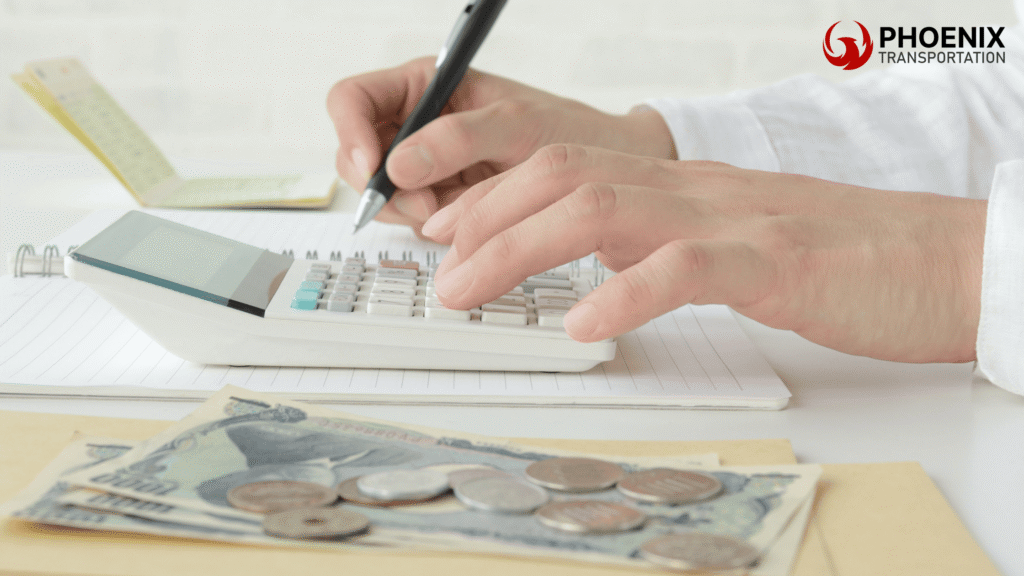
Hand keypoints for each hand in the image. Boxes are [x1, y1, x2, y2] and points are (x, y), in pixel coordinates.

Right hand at [326, 57, 673, 233]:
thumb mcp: (516, 125)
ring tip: (457, 209)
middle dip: (384, 186)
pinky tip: (466, 217)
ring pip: (380, 194)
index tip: (374, 170)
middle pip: (356, 154)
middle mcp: (418, 124)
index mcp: (426, 87)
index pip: (351, 101)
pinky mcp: (440, 199)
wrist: (605, 172)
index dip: (350, 134)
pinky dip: (429, 226)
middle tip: (428, 204)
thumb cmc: (570, 131)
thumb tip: (396, 164)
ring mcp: (426, 166)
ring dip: (409, 211)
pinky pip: (410, 218)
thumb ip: (456, 138)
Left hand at [421, 145, 985, 363]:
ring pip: (603, 207)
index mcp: (678, 187)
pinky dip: (624, 292)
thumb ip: (660, 242)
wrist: (942, 257)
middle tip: (436, 265)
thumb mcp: (728, 243)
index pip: (564, 165)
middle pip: (563, 175)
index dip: (493, 193)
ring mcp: (732, 220)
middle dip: (484, 216)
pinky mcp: (776, 262)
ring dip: (521, 247)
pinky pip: (686, 267)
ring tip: (468, 290)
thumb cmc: (836, 257)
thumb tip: (595, 262)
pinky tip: (581, 323)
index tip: (445, 230)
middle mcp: (692, 191)